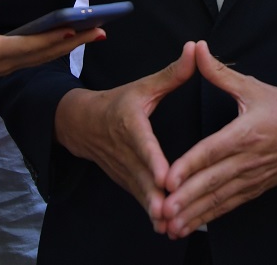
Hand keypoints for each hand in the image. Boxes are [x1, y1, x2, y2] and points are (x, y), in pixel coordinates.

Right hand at [0, 0, 100, 110]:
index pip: (30, 45)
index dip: (54, 37)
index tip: (76, 27)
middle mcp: (6, 62)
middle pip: (47, 52)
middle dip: (75, 41)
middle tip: (102, 30)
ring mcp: (8, 66)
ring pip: (45, 56)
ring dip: (71, 45)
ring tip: (95, 33)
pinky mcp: (6, 66)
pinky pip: (37, 57)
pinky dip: (56, 48)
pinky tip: (68, 39)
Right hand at [54, 42, 196, 232]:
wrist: (82, 124)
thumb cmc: (118, 102)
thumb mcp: (143, 86)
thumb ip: (171, 73)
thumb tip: (193, 50)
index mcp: (130, 124)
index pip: (143, 144)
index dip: (153, 161)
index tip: (165, 176)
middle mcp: (124, 150)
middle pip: (141, 176)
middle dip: (155, 195)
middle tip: (169, 210)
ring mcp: (123, 169)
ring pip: (139, 192)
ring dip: (153, 209)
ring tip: (170, 225)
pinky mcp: (125, 181)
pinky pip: (139, 198)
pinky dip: (150, 212)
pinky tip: (166, 227)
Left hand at [161, 42, 276, 237]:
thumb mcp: (253, 87)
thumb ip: (220, 72)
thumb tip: (197, 49)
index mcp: (246, 132)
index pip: (213, 151)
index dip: (190, 166)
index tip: (168, 178)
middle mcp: (249, 159)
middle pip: (213, 181)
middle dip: (186, 197)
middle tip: (162, 209)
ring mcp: (253, 177)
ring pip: (220, 198)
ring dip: (195, 213)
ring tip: (170, 225)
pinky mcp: (256, 188)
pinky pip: (230, 205)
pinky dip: (210, 216)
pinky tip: (191, 225)